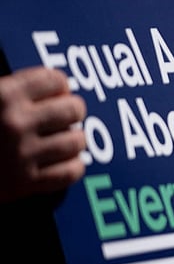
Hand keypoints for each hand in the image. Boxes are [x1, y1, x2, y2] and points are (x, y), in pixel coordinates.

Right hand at [0, 67, 86, 202]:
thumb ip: (8, 89)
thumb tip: (50, 84)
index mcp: (1, 95)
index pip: (54, 79)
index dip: (59, 85)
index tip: (57, 92)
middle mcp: (15, 123)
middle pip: (73, 109)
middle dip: (72, 111)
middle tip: (66, 116)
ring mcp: (21, 154)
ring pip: (76, 141)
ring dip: (74, 140)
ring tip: (66, 139)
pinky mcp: (24, 183)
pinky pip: (69, 173)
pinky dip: (74, 166)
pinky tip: (65, 161)